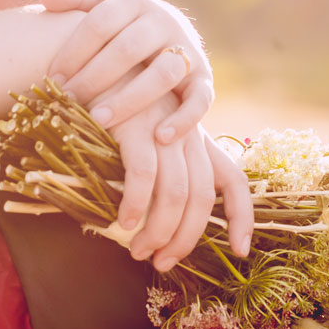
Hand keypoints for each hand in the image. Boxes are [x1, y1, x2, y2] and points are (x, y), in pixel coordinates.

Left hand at [40, 0, 213, 142]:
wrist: (167, 30)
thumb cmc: (119, 23)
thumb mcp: (100, 4)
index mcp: (132, 1)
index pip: (100, 23)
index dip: (74, 51)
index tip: (51, 78)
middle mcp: (163, 21)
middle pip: (128, 49)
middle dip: (95, 77)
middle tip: (68, 100)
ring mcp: (187, 49)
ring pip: (163, 73)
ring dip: (130, 99)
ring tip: (99, 120)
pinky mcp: (204, 77)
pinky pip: (201, 98)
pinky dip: (184, 118)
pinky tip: (159, 137)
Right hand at [109, 100, 252, 266]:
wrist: (86, 66)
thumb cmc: (110, 111)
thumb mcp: (144, 136)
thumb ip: (158, 169)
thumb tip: (154, 223)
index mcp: (194, 139)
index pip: (232, 180)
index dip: (242, 217)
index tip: (240, 250)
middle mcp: (186, 134)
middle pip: (201, 197)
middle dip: (186, 239)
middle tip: (162, 263)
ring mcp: (162, 128)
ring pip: (175, 193)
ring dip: (158, 231)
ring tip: (138, 251)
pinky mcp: (135, 124)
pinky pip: (143, 175)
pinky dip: (135, 205)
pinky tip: (122, 223)